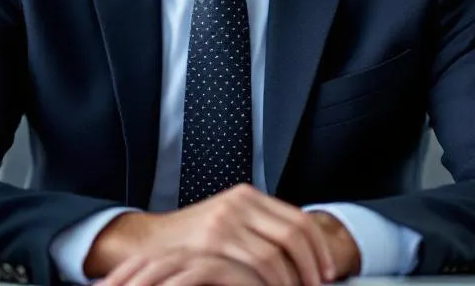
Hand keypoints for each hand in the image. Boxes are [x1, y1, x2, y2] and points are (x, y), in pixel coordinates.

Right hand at [85, 184, 335, 285]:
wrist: (147, 244)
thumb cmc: (190, 242)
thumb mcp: (228, 224)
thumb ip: (259, 230)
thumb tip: (304, 255)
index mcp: (247, 197)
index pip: (299, 220)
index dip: (319, 248)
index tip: (328, 271)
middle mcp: (238, 204)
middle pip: (293, 235)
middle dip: (312, 266)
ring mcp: (225, 222)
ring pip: (276, 253)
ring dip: (293, 279)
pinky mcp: (212, 243)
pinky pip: (253, 266)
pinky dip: (270, 283)